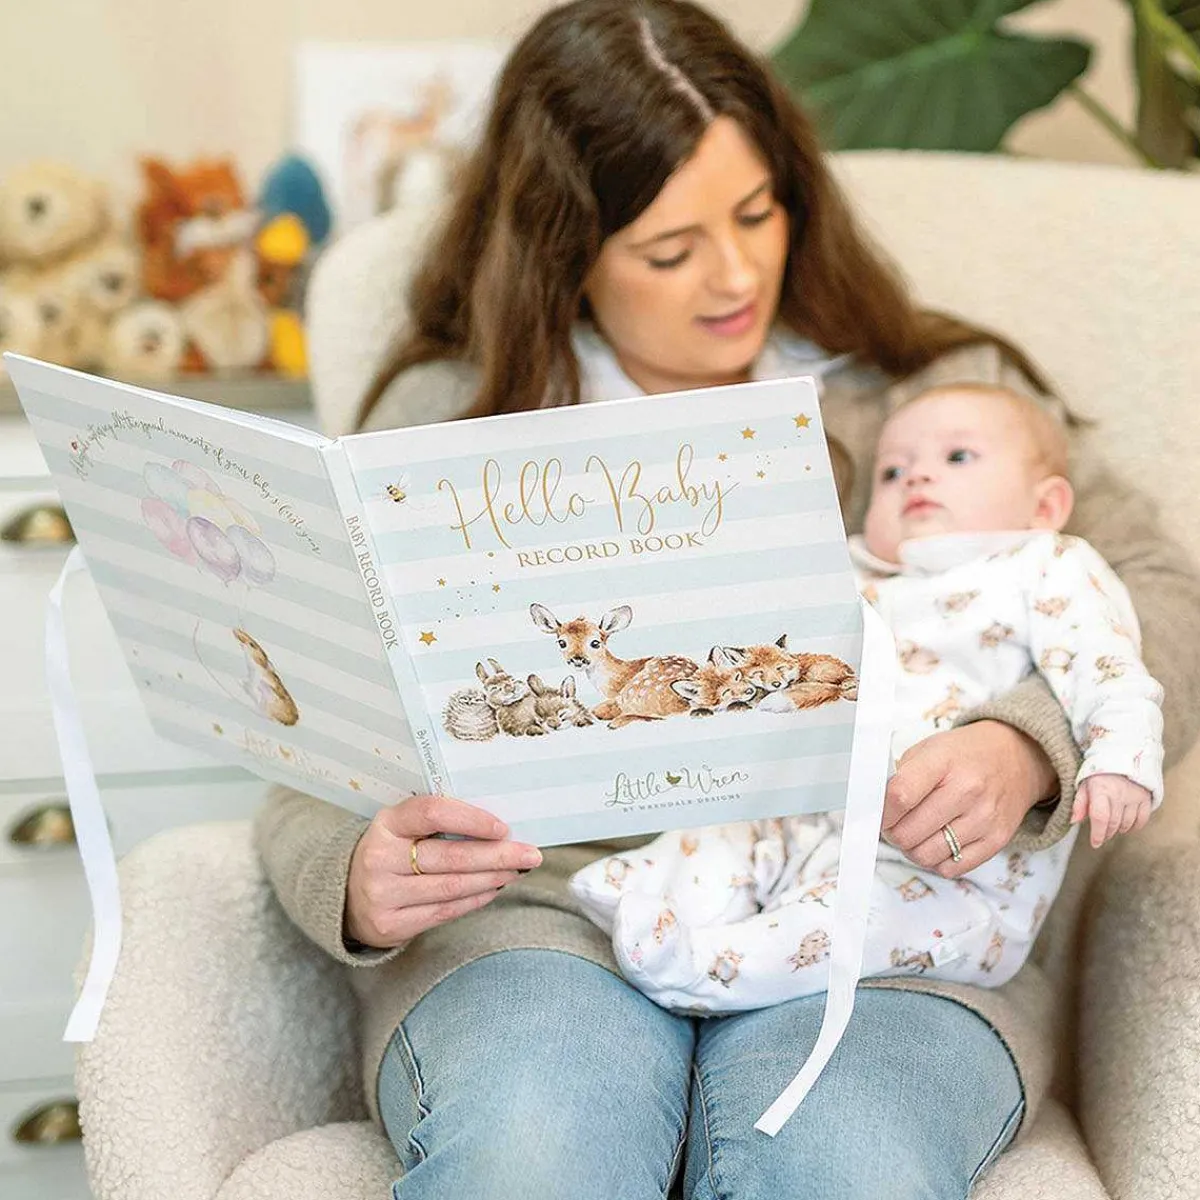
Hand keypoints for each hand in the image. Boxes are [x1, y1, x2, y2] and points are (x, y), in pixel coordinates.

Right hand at [344, 794, 542, 949]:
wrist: (344, 894)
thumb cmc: (390, 852)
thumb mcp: (402, 828)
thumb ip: (439, 823)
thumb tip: (499, 829)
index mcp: (386, 823)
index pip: (433, 812)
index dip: (472, 819)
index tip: (503, 828)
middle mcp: (380, 858)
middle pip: (451, 857)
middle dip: (498, 855)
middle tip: (530, 854)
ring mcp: (383, 894)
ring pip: (452, 887)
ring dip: (492, 879)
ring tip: (516, 872)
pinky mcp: (390, 925)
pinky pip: (445, 911)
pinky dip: (475, 900)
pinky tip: (493, 890)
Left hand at [882, 721, 1057, 877]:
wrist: (1016, 758)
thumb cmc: (965, 755)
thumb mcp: (929, 749)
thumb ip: (901, 776)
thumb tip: (876, 808)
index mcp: (943, 762)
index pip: (899, 796)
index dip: (881, 812)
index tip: (878, 813)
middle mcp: (967, 791)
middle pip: (908, 833)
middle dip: (892, 833)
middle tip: (895, 825)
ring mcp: (984, 818)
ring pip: (926, 856)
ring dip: (912, 849)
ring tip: (915, 833)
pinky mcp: (996, 840)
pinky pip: (951, 869)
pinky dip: (936, 860)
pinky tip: (937, 842)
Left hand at [1072, 774, 1151, 847]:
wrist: (1123, 755)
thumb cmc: (1100, 773)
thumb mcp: (1084, 783)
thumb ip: (1079, 803)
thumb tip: (1073, 821)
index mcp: (1100, 790)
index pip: (1100, 817)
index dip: (1097, 833)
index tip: (1095, 843)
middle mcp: (1119, 794)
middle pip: (1113, 823)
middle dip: (1106, 833)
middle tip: (1102, 834)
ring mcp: (1134, 796)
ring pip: (1127, 823)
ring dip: (1118, 830)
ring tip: (1112, 827)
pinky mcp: (1146, 797)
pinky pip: (1142, 819)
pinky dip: (1134, 826)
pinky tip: (1127, 825)